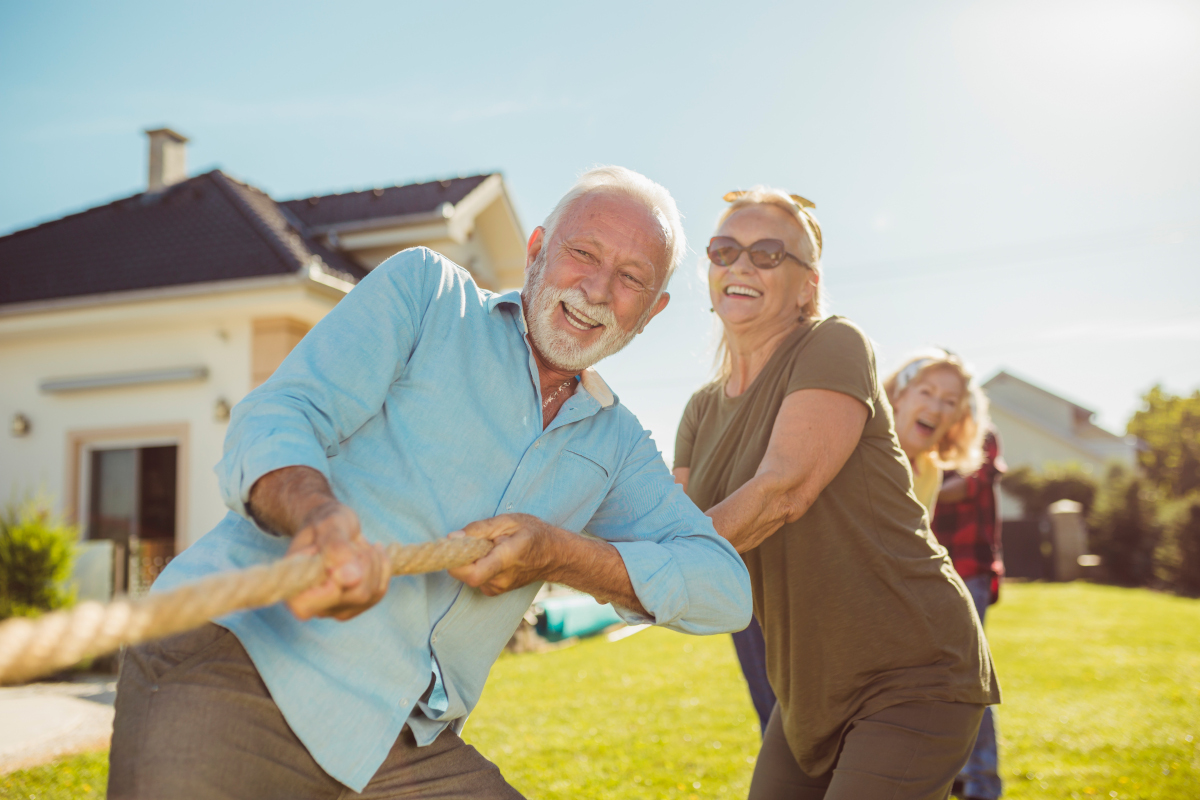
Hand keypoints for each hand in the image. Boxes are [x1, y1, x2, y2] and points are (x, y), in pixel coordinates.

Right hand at [284, 502, 391, 620]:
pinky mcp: (357, 605)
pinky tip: (372, 550)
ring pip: (372, 592)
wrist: (327, 527)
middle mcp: (314, 608)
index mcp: (294, 591)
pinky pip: (380, 590)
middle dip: (362, 560)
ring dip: (372, 560)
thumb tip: (354, 577)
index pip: (312, 604)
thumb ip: (336, 549)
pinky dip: (381, 566)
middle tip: (350, 541)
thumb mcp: (328, 526)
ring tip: (356, 544)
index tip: (342, 550)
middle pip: (357, 593)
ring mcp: (337, 609)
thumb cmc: (323, 524)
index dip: (336, 580)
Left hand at [447, 514, 558, 596]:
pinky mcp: (494, 591)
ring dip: (471, 560)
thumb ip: (479, 529)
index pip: (472, 573)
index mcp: (506, 559)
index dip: (456, 561)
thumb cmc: (533, 534)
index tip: (454, 545)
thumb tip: (453, 537)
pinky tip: (491, 556)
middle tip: (475, 540)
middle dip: (462, 556)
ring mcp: (498, 588)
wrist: (554, 556)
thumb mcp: (508, 521)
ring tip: (490, 547)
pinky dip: (477, 566)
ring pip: (468, 575)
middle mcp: (500, 579)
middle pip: (465, 573)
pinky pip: (475, 578)